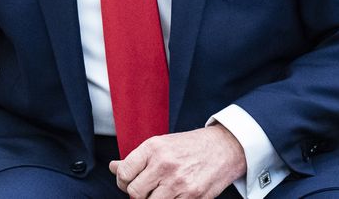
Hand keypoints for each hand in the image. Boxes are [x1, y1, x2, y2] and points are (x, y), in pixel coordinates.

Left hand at [108, 125, 245, 198]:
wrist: (224, 148)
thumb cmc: (189, 146)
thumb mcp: (160, 144)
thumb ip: (136, 158)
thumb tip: (114, 167)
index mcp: (153, 148)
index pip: (123, 173)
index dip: (122, 181)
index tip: (127, 182)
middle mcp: (164, 165)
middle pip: (134, 193)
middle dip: (136, 194)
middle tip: (144, 190)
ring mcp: (180, 183)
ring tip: (160, 191)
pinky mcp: (194, 197)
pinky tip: (174, 195)